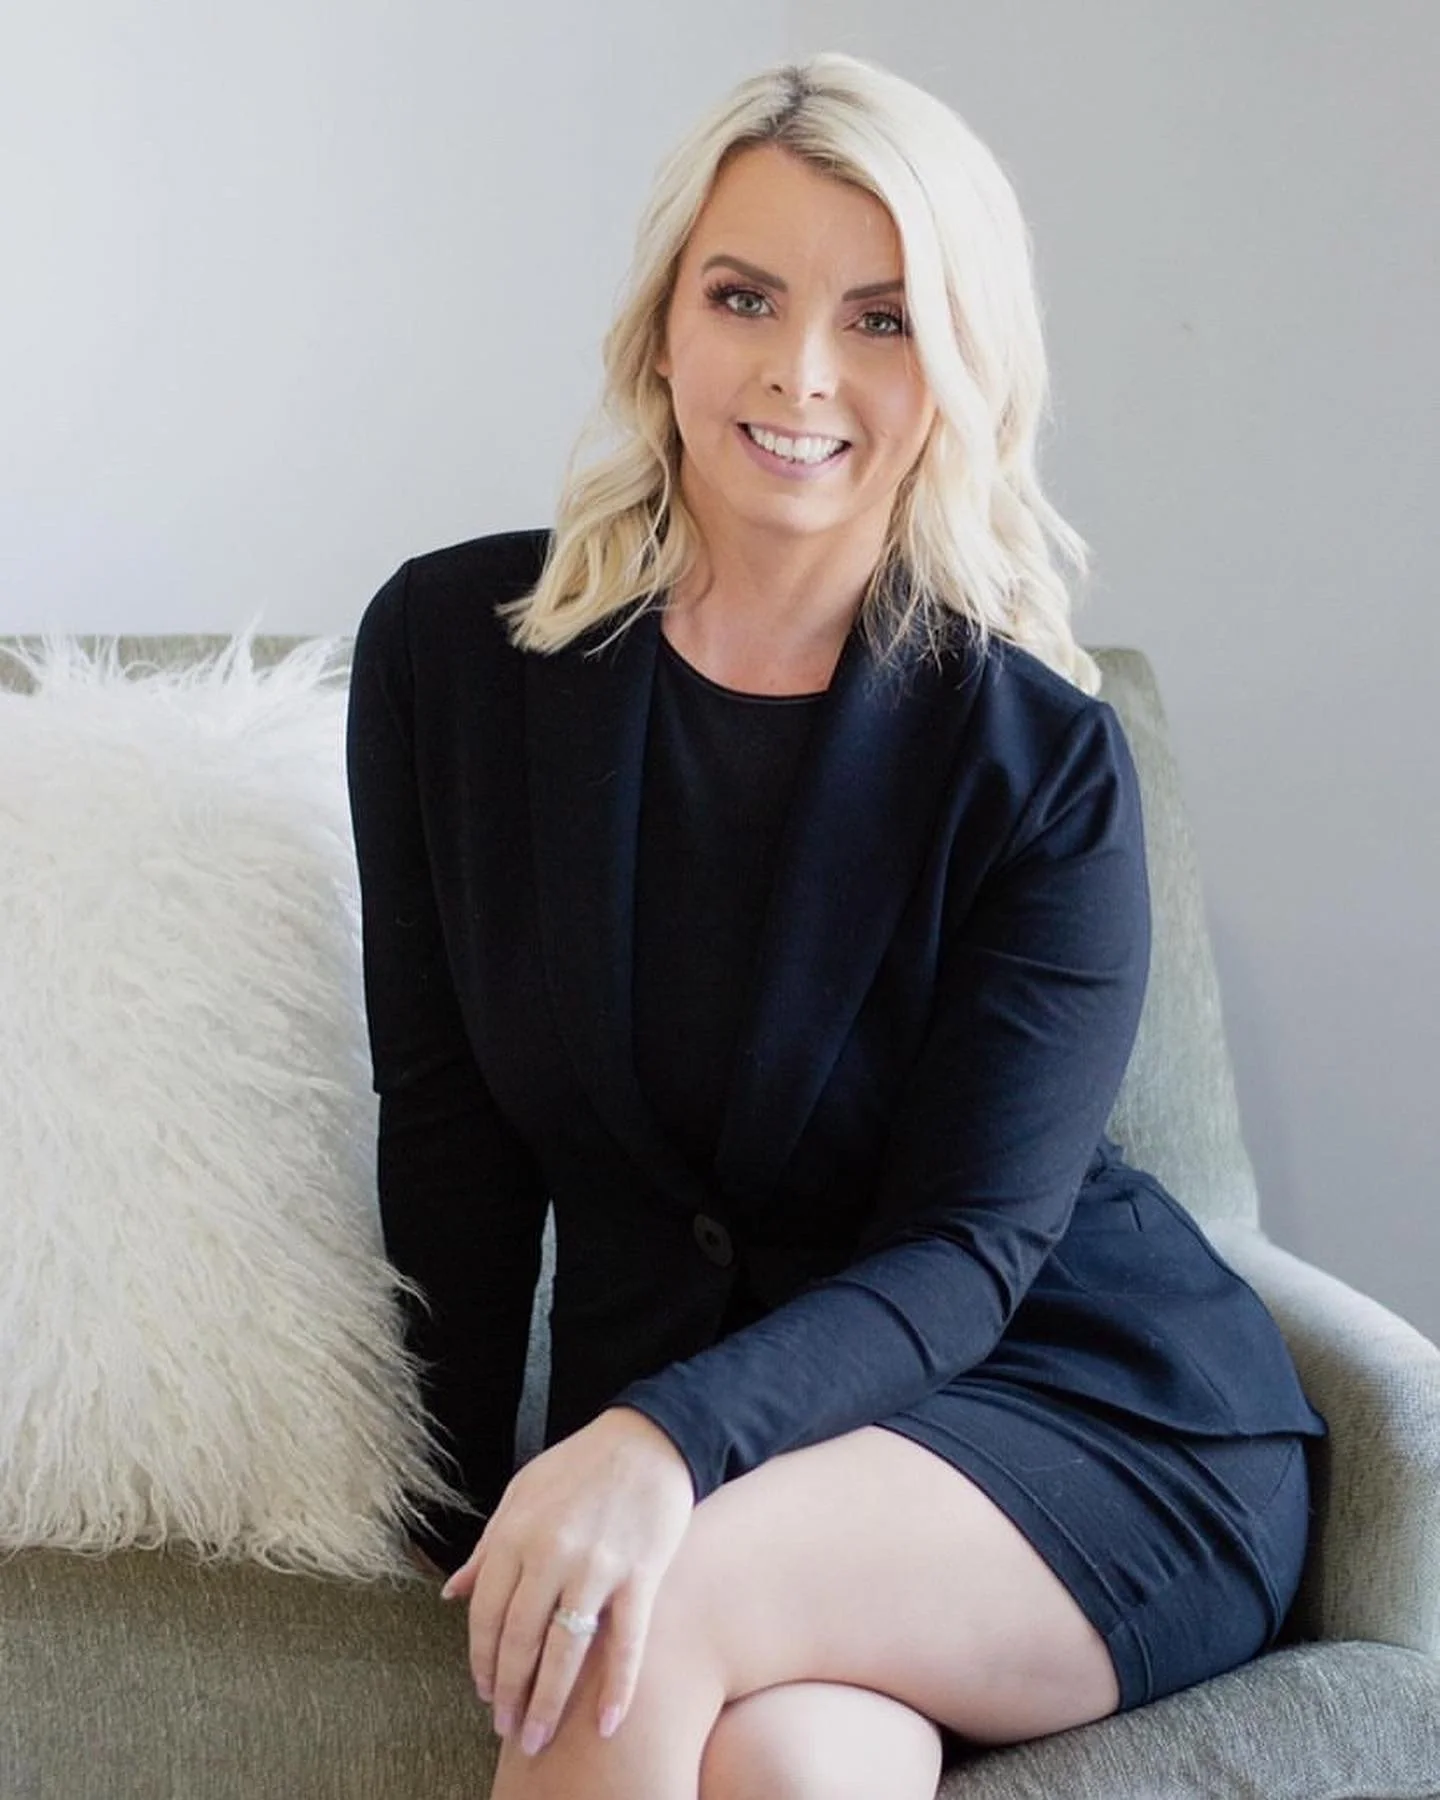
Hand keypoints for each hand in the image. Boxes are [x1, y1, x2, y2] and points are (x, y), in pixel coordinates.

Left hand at [440, 1406, 695, 1754]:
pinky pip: (627, 1641)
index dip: (482, 1661)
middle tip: (507, 1729)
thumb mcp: (522, 1493)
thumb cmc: (581, 1465)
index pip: (487, 1614)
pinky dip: (618, 1687)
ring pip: (565, 1650)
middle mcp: (550, 1554)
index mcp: (515, 1534)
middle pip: (520, 1641)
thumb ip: (488, 1547)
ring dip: (549, 1702)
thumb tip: (453, 1594)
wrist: (649, 1437)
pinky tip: (609, 1723)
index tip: (485, 1691)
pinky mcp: (641, 1574)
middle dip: (509, 1693)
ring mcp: (597, 1566)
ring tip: (537, 1737)